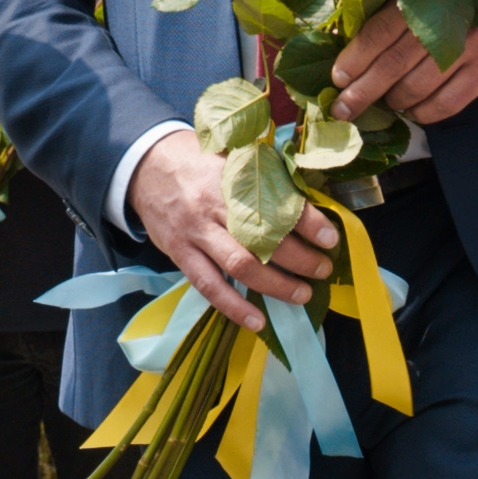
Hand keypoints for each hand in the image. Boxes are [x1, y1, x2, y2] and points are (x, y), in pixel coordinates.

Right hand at [122, 126, 335, 328]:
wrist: (146, 166)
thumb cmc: (198, 161)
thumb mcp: (231, 156)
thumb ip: (262, 177)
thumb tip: (307, 203)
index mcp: (232, 177)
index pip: (277, 202)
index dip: (307, 222)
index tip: (331, 237)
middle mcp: (214, 206)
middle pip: (264, 239)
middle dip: (301, 259)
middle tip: (323, 269)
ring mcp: (196, 232)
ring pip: (241, 266)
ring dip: (276, 285)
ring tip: (302, 295)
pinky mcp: (180, 253)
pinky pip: (208, 286)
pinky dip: (234, 307)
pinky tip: (257, 321)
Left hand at [331, 6, 477, 127]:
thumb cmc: (457, 10)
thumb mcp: (427, 2)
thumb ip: (392, 21)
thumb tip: (348, 58)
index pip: (379, 32)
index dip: (355, 59)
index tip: (337, 80)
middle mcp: (444, 21)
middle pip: (393, 64)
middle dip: (362, 92)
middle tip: (343, 110)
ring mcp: (468, 48)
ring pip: (416, 87)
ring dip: (394, 101)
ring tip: (387, 102)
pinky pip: (444, 105)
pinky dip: (422, 113)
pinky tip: (413, 110)